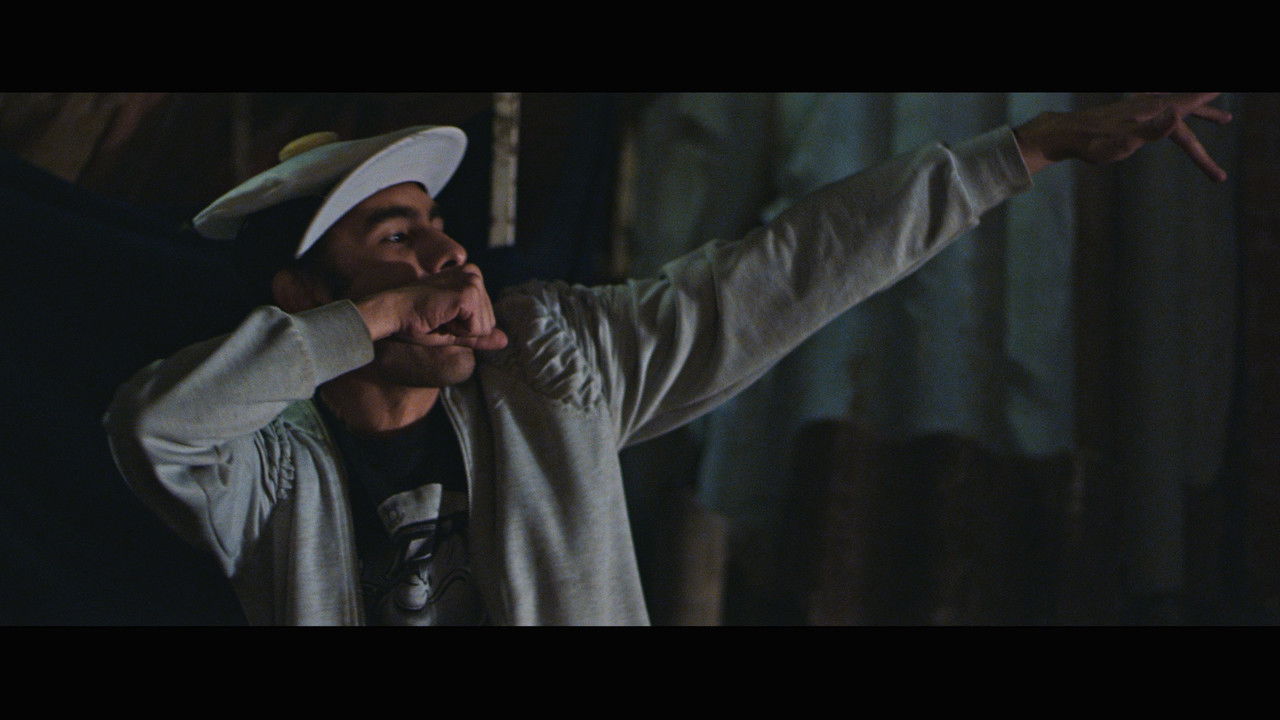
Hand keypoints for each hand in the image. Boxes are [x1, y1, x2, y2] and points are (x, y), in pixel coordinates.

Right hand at [356, 264, 508, 350]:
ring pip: (485, 326)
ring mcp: (472, 281)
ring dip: (461, 330)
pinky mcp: (468, 293)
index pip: (487, 319)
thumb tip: (505, 341)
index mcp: (471, 277)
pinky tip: (441, 316)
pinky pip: (477, 328)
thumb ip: (478, 335)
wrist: (395, 313)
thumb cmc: (417, 321)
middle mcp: (474, 273)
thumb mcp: (453, 330)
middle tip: (440, 317)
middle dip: (465, 329)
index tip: (442, 316)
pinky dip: (459, 330)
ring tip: (439, 315)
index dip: (464, 328)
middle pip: (489, 323)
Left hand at [1014, 93, 1232, 180]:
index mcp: (1152, 112)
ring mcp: (1137, 110)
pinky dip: (1173, 112)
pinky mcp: (1127, 115)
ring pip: (1174, 109)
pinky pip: (1159, 111)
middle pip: (1184, 111)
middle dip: (1207, 115)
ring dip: (1197, 112)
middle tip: (1227, 119)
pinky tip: (1172, 115)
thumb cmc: (1093, 143)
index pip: (1187, 104)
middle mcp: (1147, 107)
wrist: (1064, 135)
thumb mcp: (1123, 142)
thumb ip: (1152, 130)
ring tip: (1223, 119)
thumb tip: (1174, 113)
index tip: (1222, 88)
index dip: (1205, 98)